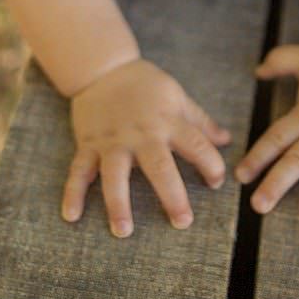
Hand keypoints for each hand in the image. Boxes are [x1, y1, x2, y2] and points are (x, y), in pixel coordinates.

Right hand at [62, 58, 232, 236]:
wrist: (103, 67)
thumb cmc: (145, 84)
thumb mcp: (177, 96)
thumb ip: (200, 121)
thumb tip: (226, 139)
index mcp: (167, 121)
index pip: (197, 145)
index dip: (211, 165)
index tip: (216, 182)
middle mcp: (141, 133)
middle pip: (158, 166)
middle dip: (171, 195)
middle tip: (182, 222)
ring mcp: (112, 140)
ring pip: (115, 174)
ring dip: (118, 203)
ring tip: (123, 231)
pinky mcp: (88, 144)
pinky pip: (79, 171)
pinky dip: (73, 193)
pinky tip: (71, 216)